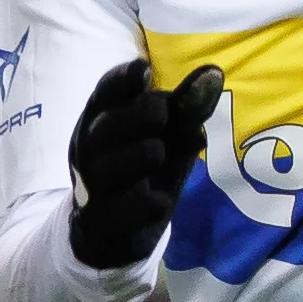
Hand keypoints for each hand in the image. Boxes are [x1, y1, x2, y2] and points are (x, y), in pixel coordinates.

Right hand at [68, 60, 227, 269]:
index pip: (104, 91)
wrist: (116, 231)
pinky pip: (124, 209)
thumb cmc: (146, 168)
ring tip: (158, 153)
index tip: (145, 70)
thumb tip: (214, 72)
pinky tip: (159, 201)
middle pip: (104, 126)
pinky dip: (148, 204)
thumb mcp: (170, 135)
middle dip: (139, 115)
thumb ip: (188, 106)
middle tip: (162, 117)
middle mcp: (88, 150)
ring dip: (142, 154)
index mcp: (100, 119)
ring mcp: (93, 187)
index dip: (122, 79)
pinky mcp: (104, 222)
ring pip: (107, 168)